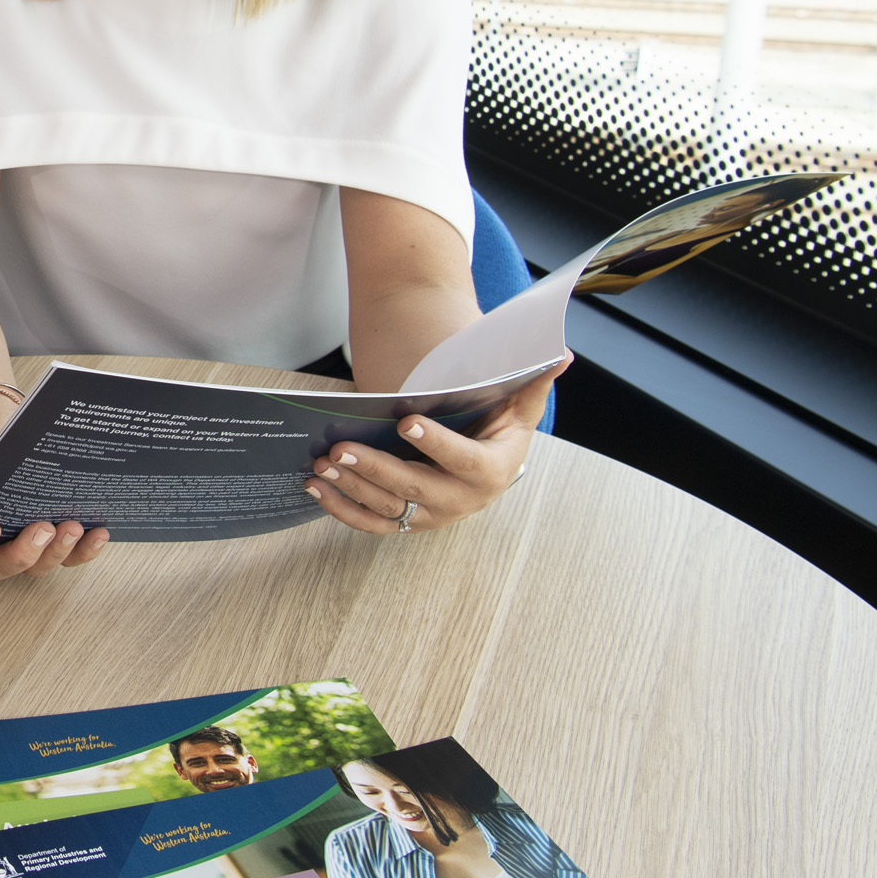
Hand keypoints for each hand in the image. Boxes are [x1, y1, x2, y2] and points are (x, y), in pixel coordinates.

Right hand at [0, 391, 107, 577]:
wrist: (5, 422)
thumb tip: (11, 478)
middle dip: (21, 555)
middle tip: (43, 528)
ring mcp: (18, 542)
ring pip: (32, 568)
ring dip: (55, 554)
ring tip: (72, 527)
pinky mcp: (48, 540)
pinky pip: (64, 558)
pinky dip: (81, 551)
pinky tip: (98, 533)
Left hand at [302, 359, 566, 535]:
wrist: (483, 458)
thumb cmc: (497, 424)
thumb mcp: (519, 402)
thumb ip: (535, 380)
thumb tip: (560, 353)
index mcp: (493, 470)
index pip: (466, 460)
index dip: (438, 444)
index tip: (407, 421)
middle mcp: (463, 501)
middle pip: (418, 489)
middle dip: (378, 470)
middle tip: (343, 449)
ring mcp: (432, 516)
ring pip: (389, 509)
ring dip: (353, 489)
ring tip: (324, 463)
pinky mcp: (406, 521)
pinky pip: (371, 523)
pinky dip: (341, 508)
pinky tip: (316, 486)